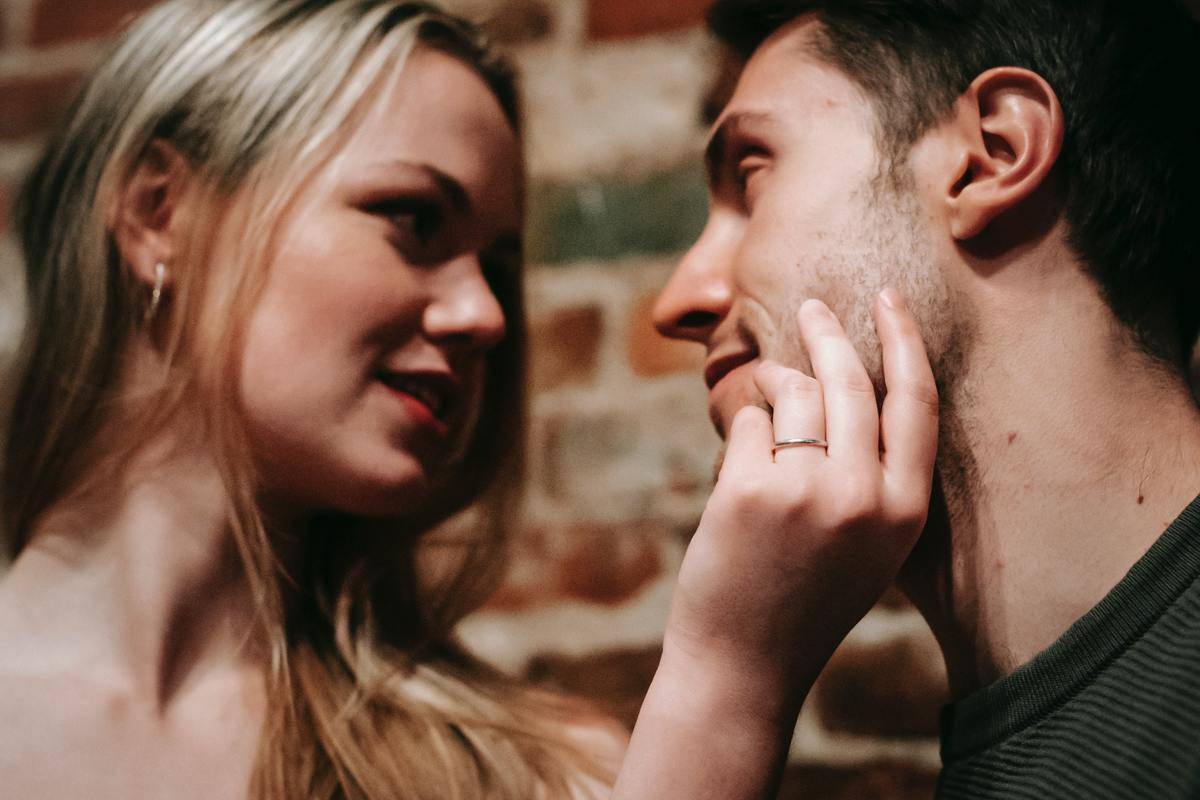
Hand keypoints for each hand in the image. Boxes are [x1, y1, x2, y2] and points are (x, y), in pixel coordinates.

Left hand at [614, 289, 936, 799]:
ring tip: (762, 397)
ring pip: (795, 394)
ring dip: (774, 382)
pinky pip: (748, 424)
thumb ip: (872, 475)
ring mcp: (806, 492)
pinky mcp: (749, 491)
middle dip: (828, 334)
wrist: (745, 663)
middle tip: (812, 307)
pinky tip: (737, 472)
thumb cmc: (803, 599)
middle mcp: (865, 497)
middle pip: (851, 382)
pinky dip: (741, 432)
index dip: (905, 342)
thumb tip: (837, 384)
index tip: (889, 300)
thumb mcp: (869, 544)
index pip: (917, 403)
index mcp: (906, 511)